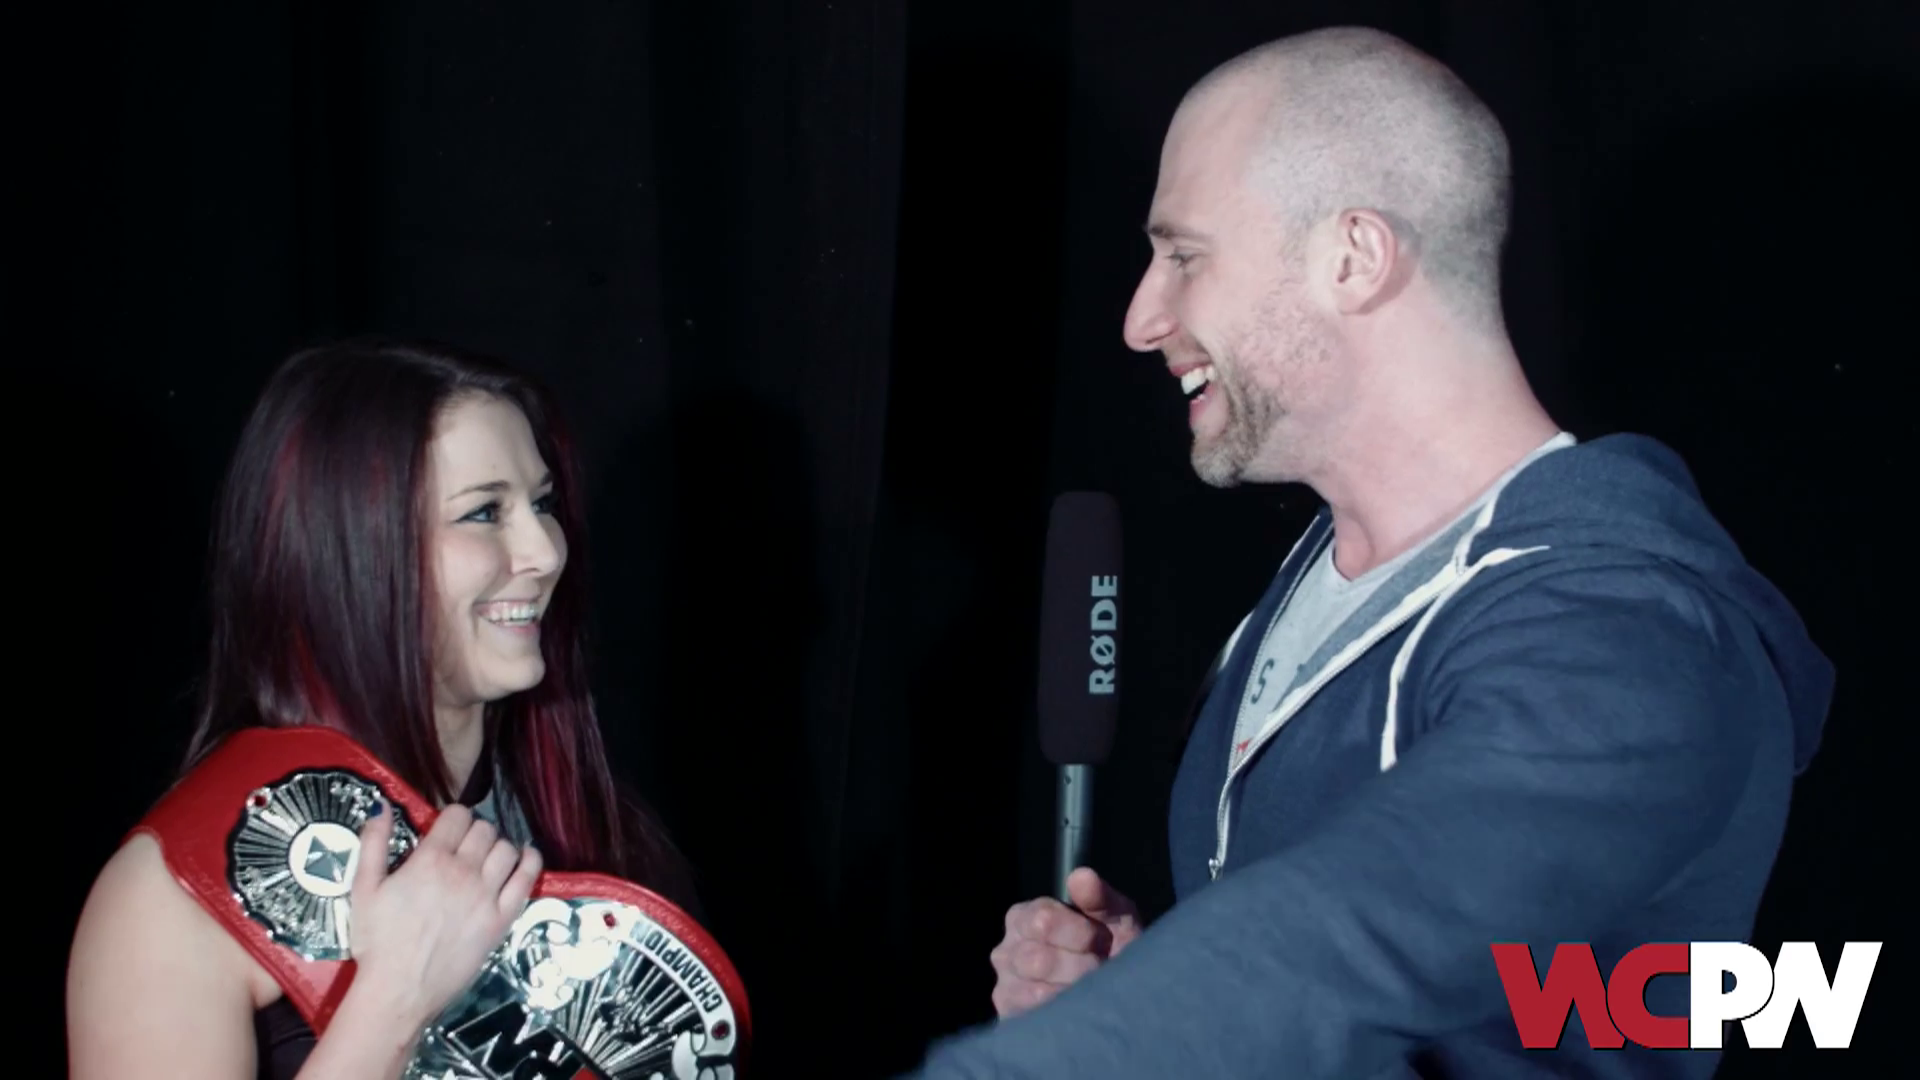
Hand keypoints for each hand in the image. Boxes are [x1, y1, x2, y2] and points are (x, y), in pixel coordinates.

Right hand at [345, 802, 541, 1028]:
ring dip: (498, 846)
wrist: (398, 989)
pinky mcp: (502, 918)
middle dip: (474, 832)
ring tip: (487, 858)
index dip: (453, 818)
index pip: (458, 816)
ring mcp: (487, 895)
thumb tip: (382, 806)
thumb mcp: (363, 888)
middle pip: (484, 830)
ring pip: (506, 849)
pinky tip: (525, 858)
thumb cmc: (378, 941)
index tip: (447, 830)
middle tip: (464, 847)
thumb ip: (373, 843)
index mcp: (431, 859)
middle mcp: (464, 871)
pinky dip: (530, 862)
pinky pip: (527, 879)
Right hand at [989, 867, 1140, 1017]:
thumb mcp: (1116, 916)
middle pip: (1038, 958)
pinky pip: (1034, 1015)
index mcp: (1024, 916)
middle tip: (1098, 965)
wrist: (1119, 990)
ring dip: (1075, 989)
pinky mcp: (1011, 1016)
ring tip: (1090, 986)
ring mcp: (1005, 984)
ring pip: (1037, 990)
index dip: (1080, 933)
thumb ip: (1099, 897)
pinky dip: (1062, 1009)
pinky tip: (1076, 1004)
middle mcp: (1006, 949)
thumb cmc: (1113, 945)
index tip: (1100, 938)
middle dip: (1081, 964)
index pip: (1043, 920)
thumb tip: (1082, 877)